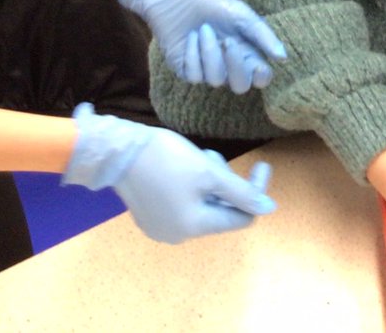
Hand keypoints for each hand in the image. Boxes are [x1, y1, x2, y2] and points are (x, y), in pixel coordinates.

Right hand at [63, 103, 276, 243]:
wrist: (117, 152)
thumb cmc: (166, 159)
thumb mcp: (209, 172)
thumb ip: (241, 193)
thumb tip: (269, 209)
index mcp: (194, 226)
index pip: (241, 217)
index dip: (255, 193)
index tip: (261, 165)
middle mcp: (177, 235)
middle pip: (221, 212)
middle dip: (226, 184)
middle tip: (213, 157)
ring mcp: (161, 227)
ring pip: (203, 206)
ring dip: (210, 183)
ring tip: (197, 158)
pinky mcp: (150, 217)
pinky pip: (183, 206)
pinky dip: (192, 188)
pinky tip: (183, 169)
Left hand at [116, 0, 286, 93]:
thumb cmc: (211, 0)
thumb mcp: (242, 14)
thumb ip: (263, 36)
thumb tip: (283, 58)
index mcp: (246, 50)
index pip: (260, 76)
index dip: (261, 77)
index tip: (259, 66)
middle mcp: (228, 63)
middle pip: (240, 85)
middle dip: (235, 66)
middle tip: (227, 41)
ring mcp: (206, 68)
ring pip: (215, 80)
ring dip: (209, 53)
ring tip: (203, 29)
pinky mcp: (185, 69)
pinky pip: (194, 75)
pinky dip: (193, 55)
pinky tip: (190, 37)